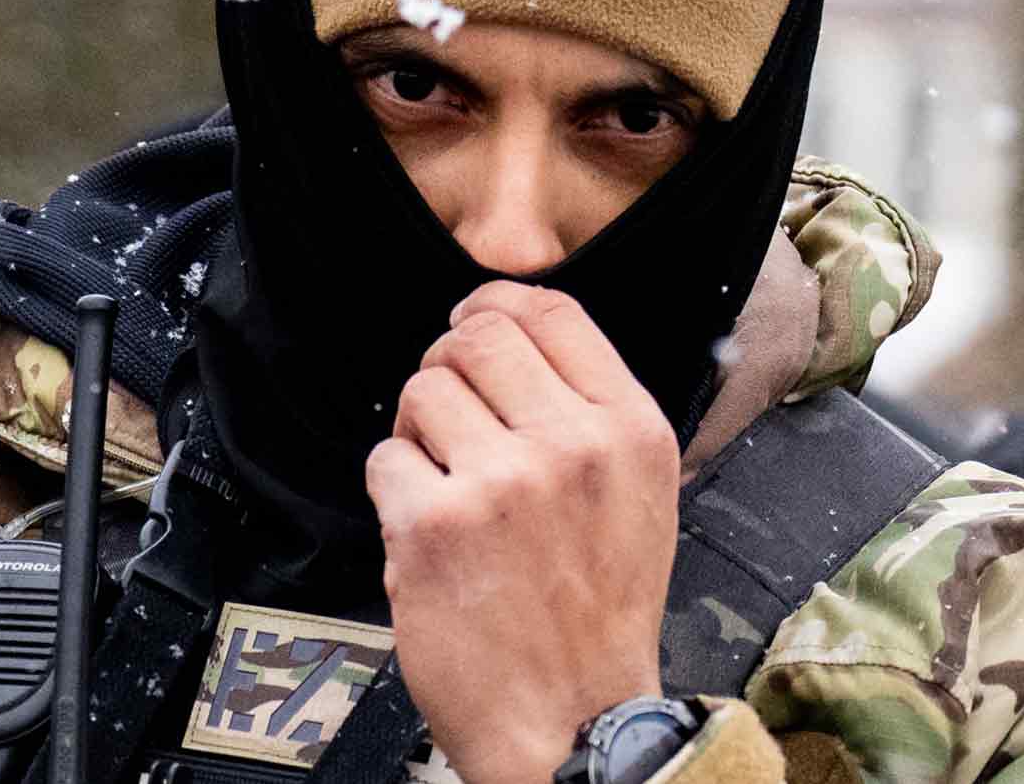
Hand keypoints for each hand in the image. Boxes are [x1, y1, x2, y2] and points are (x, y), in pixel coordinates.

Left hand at [364, 282, 679, 783]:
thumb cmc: (599, 612)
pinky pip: (384, 457)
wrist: (573, 720)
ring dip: (419, 429)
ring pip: (423, 390)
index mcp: (630, 428)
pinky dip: (394, 489)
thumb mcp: (639, 493)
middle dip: (448, 364)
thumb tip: (517, 330)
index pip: (553, 311)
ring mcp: (501, 483)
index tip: (473, 321)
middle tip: (448, 411)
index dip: (496, 305)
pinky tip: (427, 530)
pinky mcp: (433, 525)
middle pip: (478, 335)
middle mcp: (572, 444)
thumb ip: (590, 411)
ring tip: (444, 481)